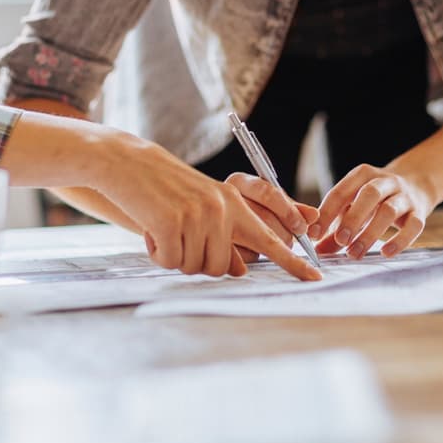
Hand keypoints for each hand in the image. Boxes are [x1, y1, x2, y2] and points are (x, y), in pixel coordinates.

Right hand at [96, 139, 321, 280]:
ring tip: (163, 228)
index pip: (270, 238)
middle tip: (178, 238)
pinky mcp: (171, 222)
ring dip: (174, 256)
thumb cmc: (164, 189)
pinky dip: (156, 253)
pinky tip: (150, 230)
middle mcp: (221, 209)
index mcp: (233, 203)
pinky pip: (170, 261)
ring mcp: (197, 215)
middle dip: (197, 262)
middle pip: (220, 268)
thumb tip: (238, 269)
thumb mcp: (201, 207)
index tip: (315, 278)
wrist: (127, 163)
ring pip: (194, 267)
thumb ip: (224, 235)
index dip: (292, 262)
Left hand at [311, 164, 435, 258]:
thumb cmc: (376, 199)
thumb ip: (336, 226)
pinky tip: (385, 252)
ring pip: (389, 211)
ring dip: (371, 233)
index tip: (314, 233)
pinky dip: (399, 240)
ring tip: (355, 253)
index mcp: (363, 175)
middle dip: (352, 218)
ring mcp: (404, 196)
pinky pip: (413, 226)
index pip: (341, 191)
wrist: (416, 184)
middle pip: (369, 195)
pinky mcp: (420, 212)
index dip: (326, 213)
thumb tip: (318, 251)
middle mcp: (385, 181)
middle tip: (339, 241)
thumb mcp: (354, 205)